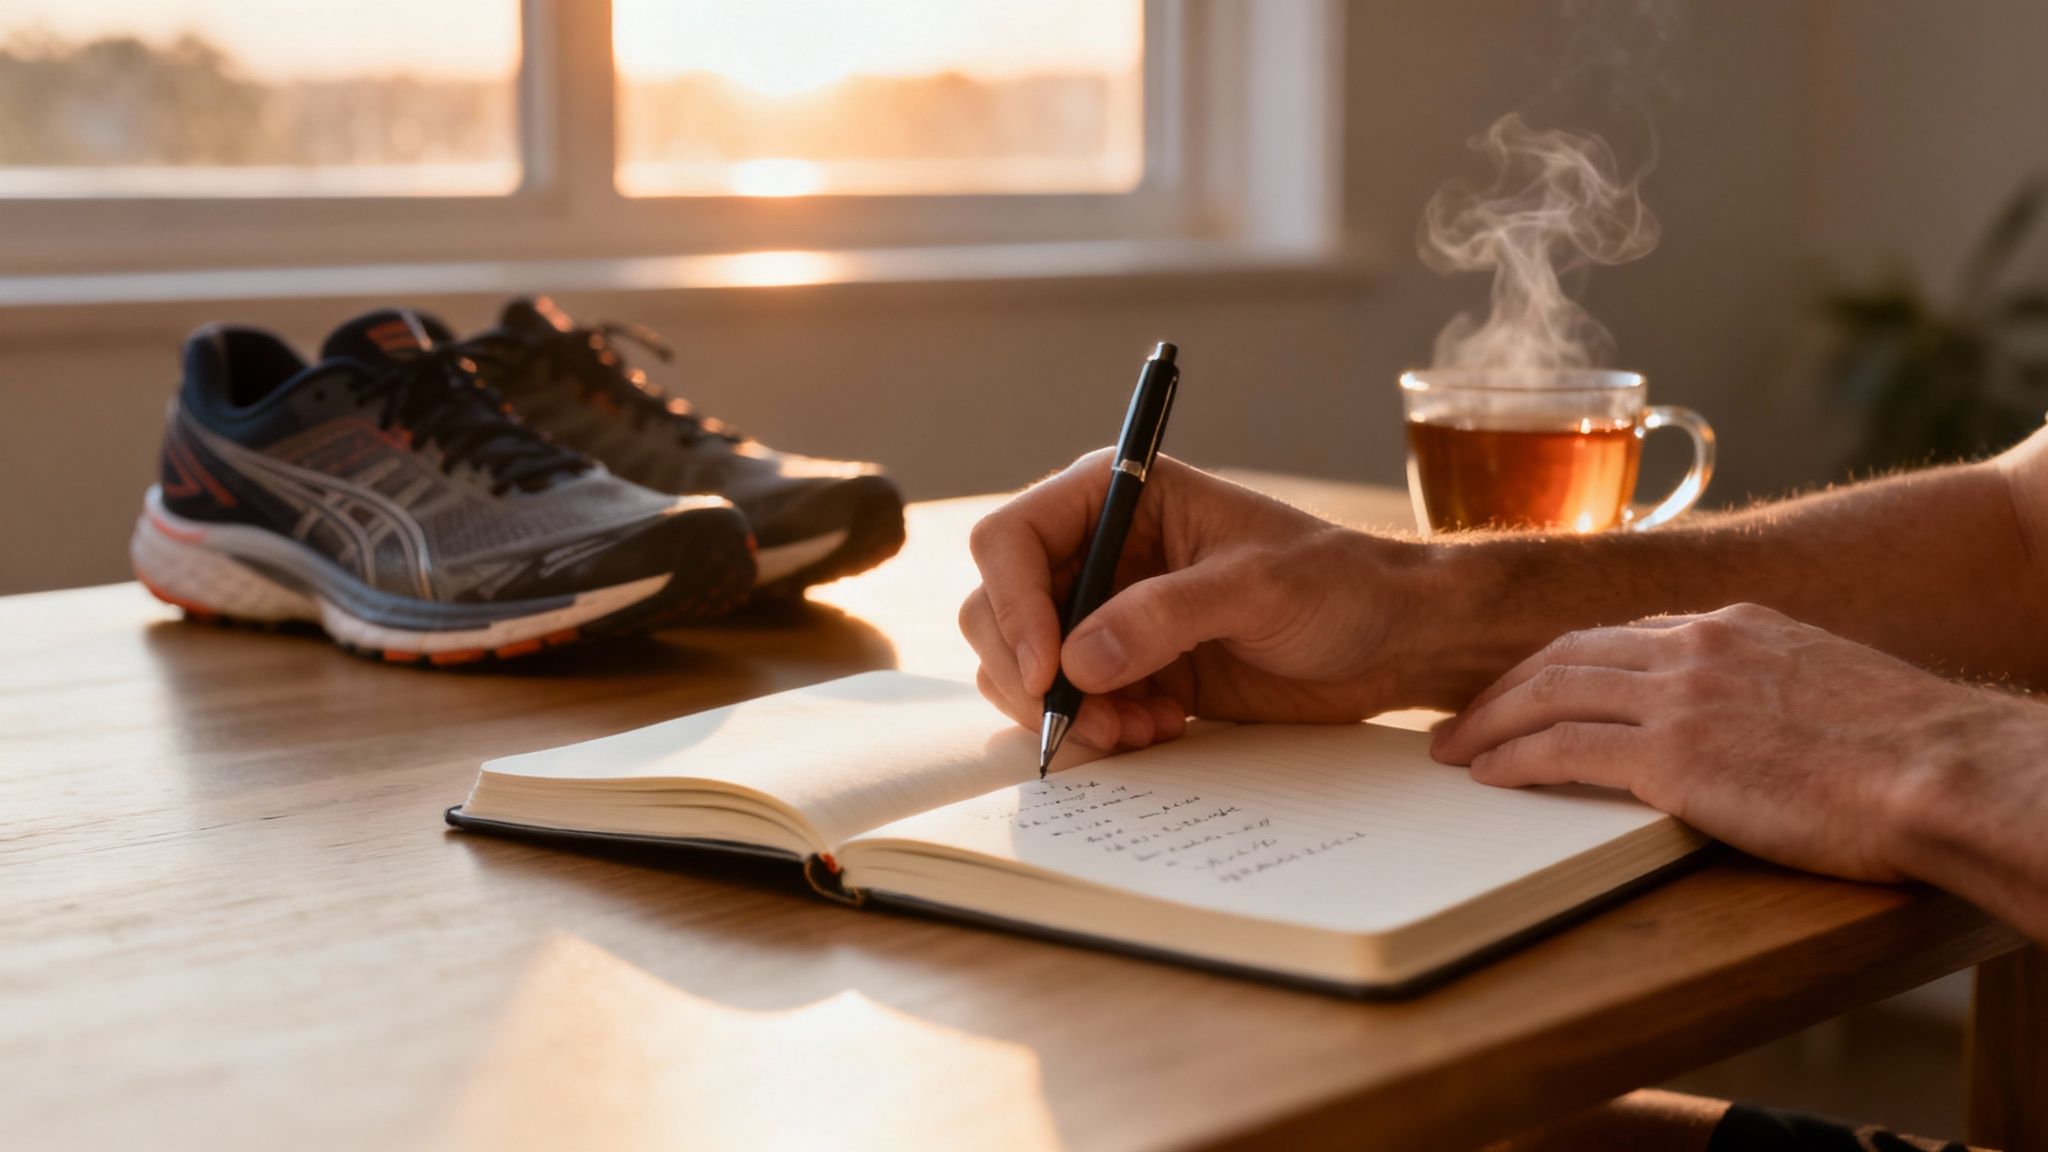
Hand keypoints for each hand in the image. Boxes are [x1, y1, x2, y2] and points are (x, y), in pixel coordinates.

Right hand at [960, 450, 1415, 751]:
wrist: (1389, 639)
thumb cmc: (1338, 583)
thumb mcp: (1256, 587)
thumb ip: (1163, 617)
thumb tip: (1075, 661)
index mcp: (1118, 496)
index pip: (1011, 540)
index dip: (1012, 606)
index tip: (1047, 671)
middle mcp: (1098, 550)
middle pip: (998, 610)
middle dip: (1030, 674)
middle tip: (1091, 722)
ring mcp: (1107, 613)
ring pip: (1024, 666)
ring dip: (1066, 712)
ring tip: (1137, 731)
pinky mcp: (1128, 668)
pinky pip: (1071, 705)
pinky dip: (1096, 730)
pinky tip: (1158, 731)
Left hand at [1430, 602, 2018, 881]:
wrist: (1948, 771)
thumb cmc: (1909, 752)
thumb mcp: (1826, 689)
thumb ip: (1765, 689)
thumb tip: (1741, 725)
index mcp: (1733, 627)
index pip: (1616, 635)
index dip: (1557, 663)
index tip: (1524, 685)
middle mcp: (1696, 646)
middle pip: (1564, 655)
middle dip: (1503, 687)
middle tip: (1459, 716)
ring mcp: (1681, 697)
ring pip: (1549, 694)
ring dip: (1488, 722)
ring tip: (1452, 748)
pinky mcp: (1674, 756)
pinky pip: (1564, 748)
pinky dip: (1514, 758)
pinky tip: (1488, 774)